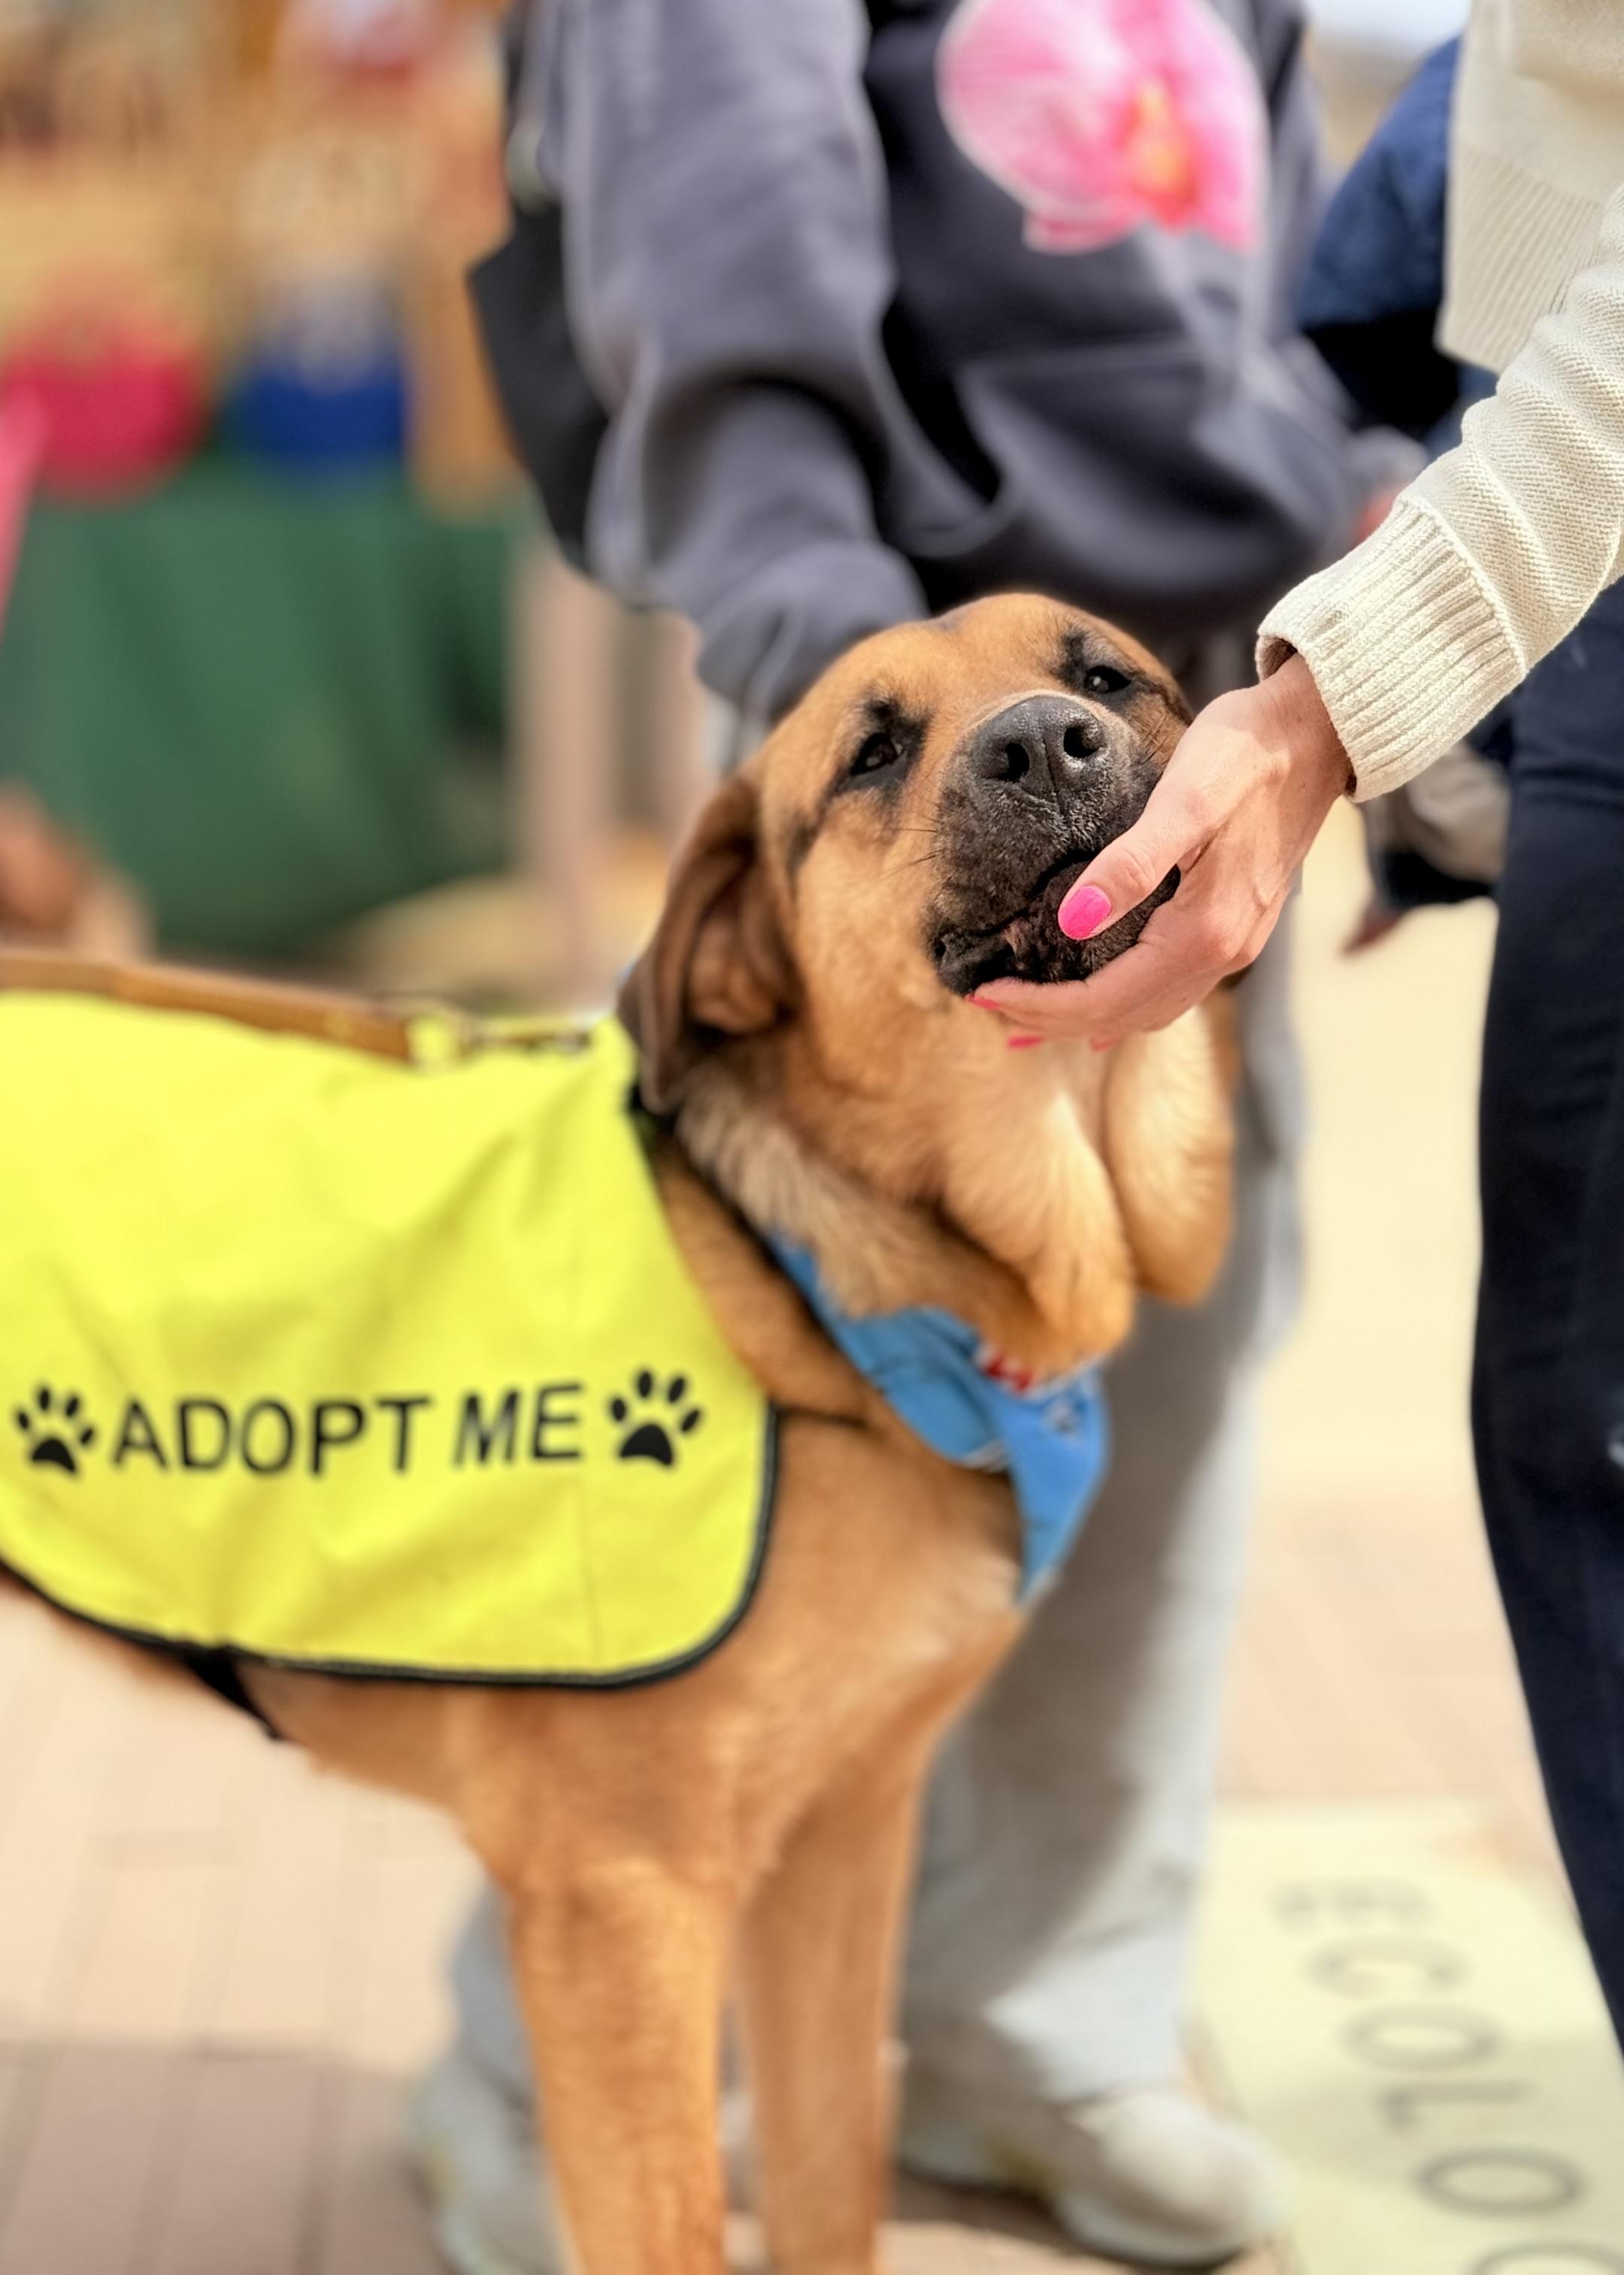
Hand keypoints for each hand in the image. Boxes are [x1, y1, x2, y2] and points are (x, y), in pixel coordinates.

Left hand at [975, 653, 1351, 1039]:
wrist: (1317, 731)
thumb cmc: (1247, 754)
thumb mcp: (1183, 802)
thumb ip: (1129, 866)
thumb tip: (1072, 922)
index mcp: (1203, 933)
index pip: (1103, 999)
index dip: (1039, 1005)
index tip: (983, 992)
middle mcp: (1224, 954)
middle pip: (1123, 1016)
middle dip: (1052, 1021)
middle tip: (991, 1011)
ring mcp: (1236, 943)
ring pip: (1149, 1010)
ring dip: (1088, 1022)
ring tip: (1034, 1025)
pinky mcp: (1238, 924)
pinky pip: (1173, 990)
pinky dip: (1128, 1005)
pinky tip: (1109, 1008)